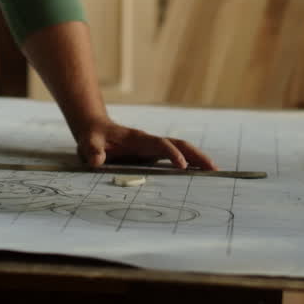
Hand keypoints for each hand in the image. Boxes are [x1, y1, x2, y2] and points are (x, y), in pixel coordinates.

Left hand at [75, 119, 216, 170]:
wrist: (95, 129)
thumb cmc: (93, 137)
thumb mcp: (88, 143)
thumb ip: (92, 151)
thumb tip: (97, 161)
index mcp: (138, 139)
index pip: (160, 144)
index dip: (172, 153)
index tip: (182, 166)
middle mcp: (150, 142)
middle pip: (179, 144)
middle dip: (197, 155)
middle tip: (214, 169)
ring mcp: (154, 148)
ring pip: (182, 149)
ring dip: (198, 159)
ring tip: (215, 173)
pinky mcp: (154, 154)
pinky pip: (176, 158)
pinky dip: (190, 164)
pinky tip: (200, 175)